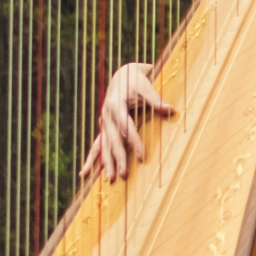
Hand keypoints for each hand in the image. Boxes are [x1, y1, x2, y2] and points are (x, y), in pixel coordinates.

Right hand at [83, 62, 175, 181]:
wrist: (122, 75)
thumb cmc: (135, 80)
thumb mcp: (145, 86)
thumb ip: (156, 99)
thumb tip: (171, 110)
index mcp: (116, 105)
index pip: (126, 128)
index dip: (134, 142)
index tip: (143, 157)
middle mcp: (106, 116)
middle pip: (113, 141)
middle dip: (118, 158)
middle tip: (122, 175)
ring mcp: (103, 123)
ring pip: (103, 146)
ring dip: (105, 163)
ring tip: (109, 180)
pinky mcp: (104, 128)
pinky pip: (97, 146)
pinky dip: (92, 159)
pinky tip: (84, 173)